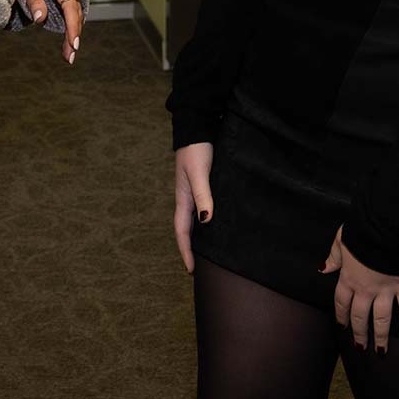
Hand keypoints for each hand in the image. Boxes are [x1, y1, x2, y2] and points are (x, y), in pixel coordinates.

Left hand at [25, 0, 82, 64]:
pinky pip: (72, 12)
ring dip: (73, 34)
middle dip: (73, 36)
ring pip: (76, 14)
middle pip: (76, 14)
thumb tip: (39, 18)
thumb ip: (33, 1)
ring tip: (68, 54)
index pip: (70, 7)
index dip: (72, 26)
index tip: (73, 43)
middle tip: (69, 57)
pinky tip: (68, 39)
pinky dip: (71, 26)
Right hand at [174, 142, 213, 273]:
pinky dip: (206, 223)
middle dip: (191, 249)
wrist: (198, 128)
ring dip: (199, 238)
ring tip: (208, 254)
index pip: (182, 231)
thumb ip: (203, 195)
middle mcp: (187, 198)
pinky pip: (203, 210)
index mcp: (183, 198)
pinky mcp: (204, 186)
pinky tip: (216, 226)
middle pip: (187, 230)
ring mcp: (195, 192)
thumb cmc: (197, 149)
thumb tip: (205, 221)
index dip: (186, 251)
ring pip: (195, 221)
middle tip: (200, 269)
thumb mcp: (199, 173)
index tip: (191, 270)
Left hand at [321, 225, 398, 351]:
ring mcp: (386, 291)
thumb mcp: (340, 241)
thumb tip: (324, 269)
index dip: (341, 316)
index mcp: (348, 278)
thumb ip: (333, 257)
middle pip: (360, 316)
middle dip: (359, 332)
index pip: (342, 303)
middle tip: (360, 346)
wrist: (383, 231)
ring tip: (381, 351)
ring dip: (381, 336)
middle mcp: (365, 290)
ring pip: (382, 319)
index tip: (342, 327)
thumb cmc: (361, 233)